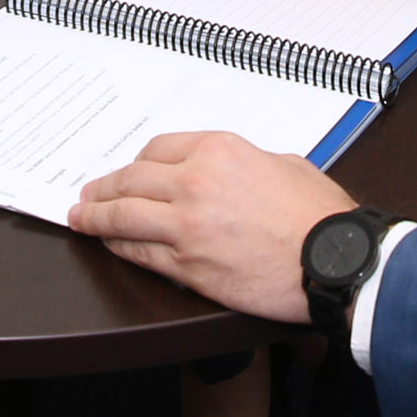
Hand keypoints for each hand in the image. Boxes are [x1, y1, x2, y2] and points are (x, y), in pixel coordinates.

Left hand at [69, 131, 352, 322]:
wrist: (334, 260)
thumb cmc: (319, 214)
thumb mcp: (282, 163)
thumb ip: (244, 163)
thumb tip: (228, 174)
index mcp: (218, 150)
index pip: (156, 150)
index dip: (135, 163)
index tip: (128, 171)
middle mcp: (195, 183)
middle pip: (131, 180)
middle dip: (103, 188)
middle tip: (88, 194)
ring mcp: (187, 226)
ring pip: (123, 217)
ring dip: (96, 217)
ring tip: (81, 218)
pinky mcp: (188, 266)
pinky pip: (139, 253)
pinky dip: (119, 246)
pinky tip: (110, 244)